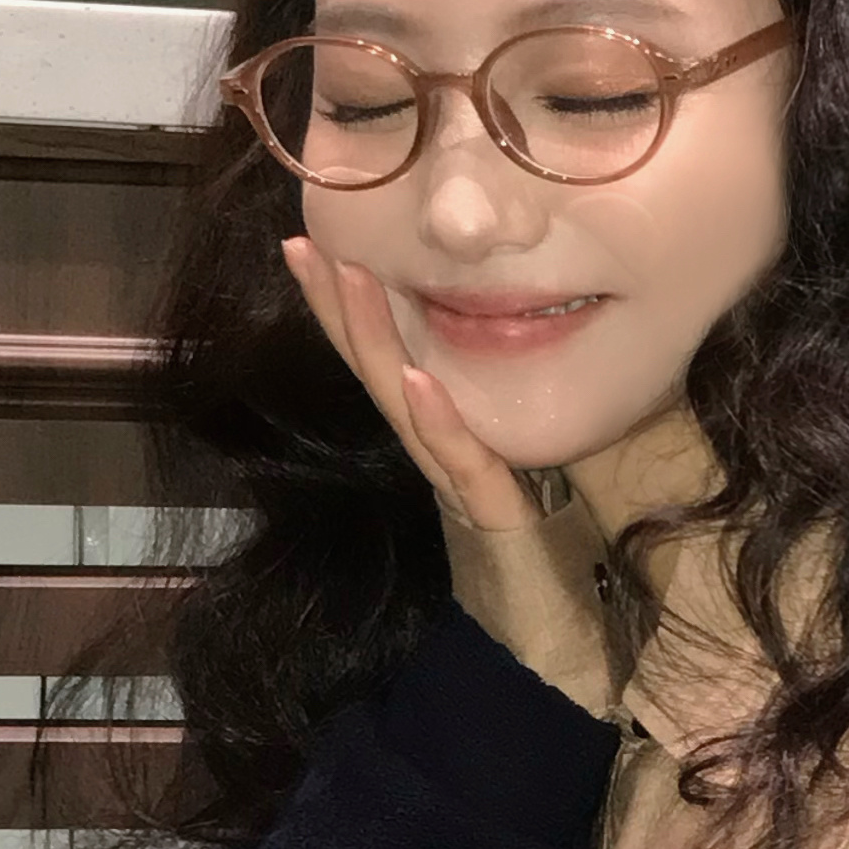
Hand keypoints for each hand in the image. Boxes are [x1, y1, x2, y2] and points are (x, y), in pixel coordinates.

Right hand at [280, 236, 537, 534]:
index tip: (307, 246)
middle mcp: (430, 446)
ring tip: (351, 279)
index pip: (378, 356)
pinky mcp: (486, 507)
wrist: (545, 602)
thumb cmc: (525, 521)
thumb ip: (477, 395)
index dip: (338, 308)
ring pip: (402, 404)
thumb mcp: (502, 438)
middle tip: (303, 248)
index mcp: (431, 426)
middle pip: (373, 371)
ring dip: (375, 339)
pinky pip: (459, 458)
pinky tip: (415, 379)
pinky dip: (436, 419)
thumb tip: (464, 324)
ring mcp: (452, 477)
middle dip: (336, 309)